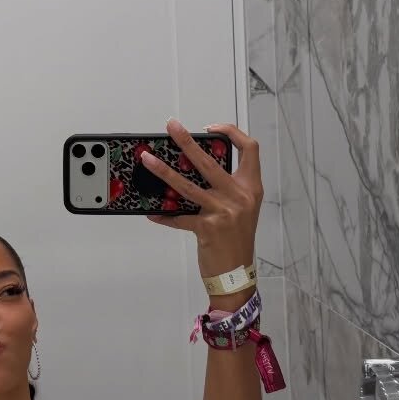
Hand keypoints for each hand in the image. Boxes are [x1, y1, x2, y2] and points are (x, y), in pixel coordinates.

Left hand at [141, 119, 262, 279]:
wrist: (237, 273)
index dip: (232, 133)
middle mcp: (240, 196)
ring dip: (163, 171)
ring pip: (187, 185)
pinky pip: (179, 218)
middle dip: (186, 141)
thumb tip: (194, 168)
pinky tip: (152, 214)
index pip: (250, 149)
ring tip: (147, 159)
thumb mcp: (242, 209)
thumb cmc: (237, 240)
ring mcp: (223, 212)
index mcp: (251, 188)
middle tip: (171, 126)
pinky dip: (164, 216)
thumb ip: (228, 188)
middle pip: (209, 161)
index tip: (211, 128)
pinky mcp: (207, 228)